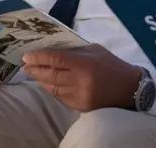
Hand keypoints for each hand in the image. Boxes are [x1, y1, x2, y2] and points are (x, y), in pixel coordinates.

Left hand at [22, 44, 141, 111]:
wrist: (129, 89)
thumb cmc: (113, 66)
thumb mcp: (96, 51)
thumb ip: (76, 51)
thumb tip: (55, 51)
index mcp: (85, 64)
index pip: (57, 59)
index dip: (40, 57)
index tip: (27, 56)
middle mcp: (80, 81)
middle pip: (51, 75)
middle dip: (35, 70)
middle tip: (26, 65)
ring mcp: (79, 95)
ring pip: (52, 87)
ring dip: (41, 80)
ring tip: (34, 73)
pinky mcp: (79, 106)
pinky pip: (60, 97)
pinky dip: (52, 89)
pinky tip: (49, 84)